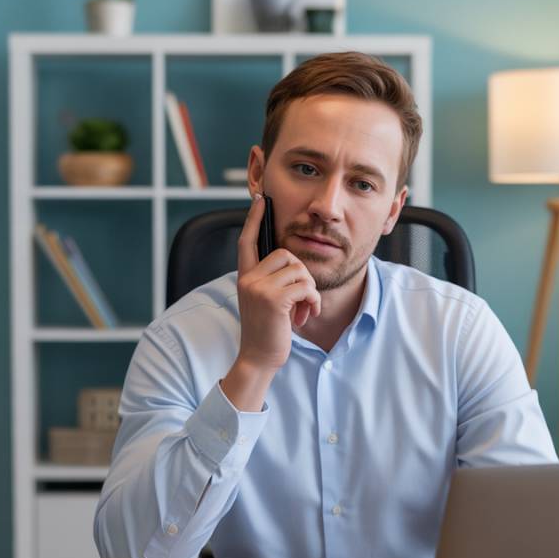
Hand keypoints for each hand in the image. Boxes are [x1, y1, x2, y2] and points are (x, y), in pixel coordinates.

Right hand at [233, 194, 321, 371]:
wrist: (259, 358)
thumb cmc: (269, 330)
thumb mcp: (267, 300)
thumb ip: (273, 279)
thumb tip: (292, 263)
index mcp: (245, 276)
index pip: (247, 240)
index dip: (255, 219)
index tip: (261, 200)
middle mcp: (248, 279)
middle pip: (286, 254)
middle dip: (302, 275)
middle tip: (301, 299)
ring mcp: (259, 288)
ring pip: (299, 270)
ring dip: (309, 291)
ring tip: (303, 310)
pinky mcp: (273, 299)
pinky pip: (306, 287)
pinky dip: (313, 301)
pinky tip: (306, 316)